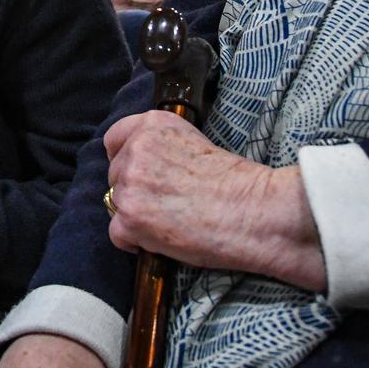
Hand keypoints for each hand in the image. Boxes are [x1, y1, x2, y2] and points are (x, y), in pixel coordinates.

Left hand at [103, 111, 323, 289]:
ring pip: (115, 203)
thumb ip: (161, 148)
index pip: (115, 138)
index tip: (137, 173)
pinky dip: (135, 242)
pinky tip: (160, 240)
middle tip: (165, 203)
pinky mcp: (130, 218)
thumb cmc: (235, 183)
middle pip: (114, 174)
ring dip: (135, 215)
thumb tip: (141, 168)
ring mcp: (130, 183)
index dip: (124, 159)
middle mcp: (137, 149)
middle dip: (133, 190)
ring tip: (169, 222)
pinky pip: (117, 234)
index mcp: (153, 124)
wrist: (254, 211)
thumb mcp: (194, 142)